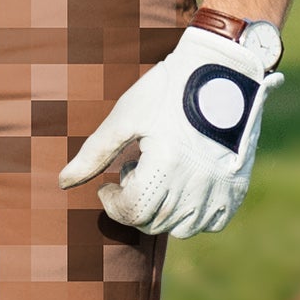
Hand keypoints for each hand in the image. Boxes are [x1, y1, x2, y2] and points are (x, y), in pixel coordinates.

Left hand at [59, 23, 284, 239]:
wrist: (224, 70)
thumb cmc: (168, 88)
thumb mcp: (126, 116)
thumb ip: (94, 153)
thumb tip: (63, 183)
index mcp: (166, 165)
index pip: (132, 211)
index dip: (112, 203)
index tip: (107, 185)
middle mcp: (195, 184)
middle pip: (153, 222)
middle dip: (133, 204)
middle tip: (133, 170)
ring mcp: (220, 188)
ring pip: (182, 228)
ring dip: (161, 211)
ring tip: (159, 175)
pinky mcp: (237, 188)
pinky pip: (212, 222)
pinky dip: (193, 214)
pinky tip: (184, 186)